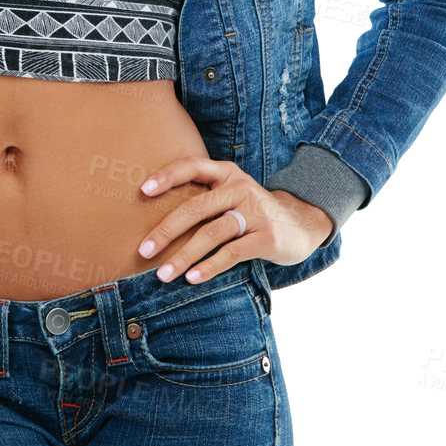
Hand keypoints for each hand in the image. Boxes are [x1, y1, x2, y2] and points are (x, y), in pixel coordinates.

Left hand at [135, 157, 334, 284]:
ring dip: (183, 256)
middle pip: (196, 207)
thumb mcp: (231, 195)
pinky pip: (231, 253)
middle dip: (166, 230)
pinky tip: (192, 278)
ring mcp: (255, 212)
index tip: (143, 191)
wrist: (302, 223)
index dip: (167, 176)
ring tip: (163, 274)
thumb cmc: (252, 210)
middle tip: (144, 250)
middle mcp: (239, 188)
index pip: (193, 166)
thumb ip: (203, 198)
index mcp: (226, 174)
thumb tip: (153, 219)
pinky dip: (209, 266)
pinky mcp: (266, 237)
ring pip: (211, 233)